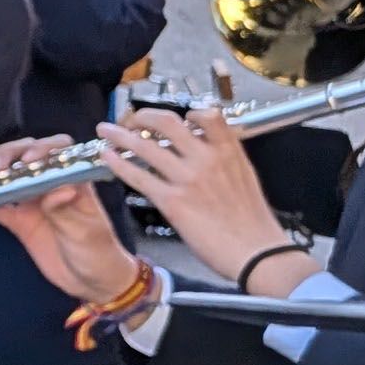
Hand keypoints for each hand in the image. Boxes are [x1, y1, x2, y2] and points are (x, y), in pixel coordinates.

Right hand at [0, 136, 146, 304]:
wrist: (92, 283)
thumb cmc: (99, 253)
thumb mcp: (87, 232)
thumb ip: (67, 210)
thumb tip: (58, 188)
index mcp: (73, 181)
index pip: (58, 151)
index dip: (41, 149)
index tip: (27, 161)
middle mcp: (50, 185)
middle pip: (25, 156)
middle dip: (7, 156)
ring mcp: (32, 202)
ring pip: (5, 177)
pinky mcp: (18, 220)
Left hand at [87, 106, 289, 285]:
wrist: (258, 253)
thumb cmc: (254, 222)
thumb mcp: (246, 178)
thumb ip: (225, 159)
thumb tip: (207, 148)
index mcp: (228, 151)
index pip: (207, 115)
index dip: (184, 111)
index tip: (169, 117)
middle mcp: (207, 159)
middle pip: (166, 122)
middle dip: (141, 116)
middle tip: (129, 120)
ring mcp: (188, 179)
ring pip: (144, 146)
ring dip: (119, 135)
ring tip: (105, 131)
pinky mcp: (173, 201)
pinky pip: (138, 175)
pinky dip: (118, 163)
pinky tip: (107, 157)